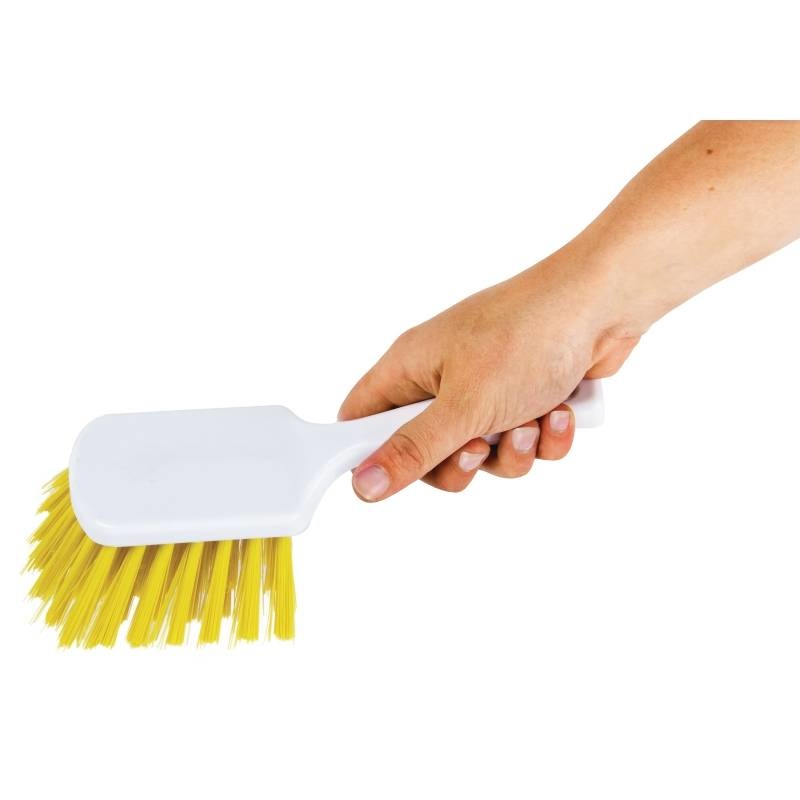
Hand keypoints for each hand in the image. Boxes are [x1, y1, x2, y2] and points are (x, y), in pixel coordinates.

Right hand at [338, 245, 637, 500]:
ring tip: (531, 421)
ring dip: (511, 451)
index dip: (365, 453)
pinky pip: (519, 443)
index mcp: (409, 367)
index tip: (387, 479)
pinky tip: (560, 412)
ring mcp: (484, 387)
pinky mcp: (523, 396)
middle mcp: (441, 377)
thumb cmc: (528, 336)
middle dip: (459, 463)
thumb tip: (363, 485)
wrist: (605, 305)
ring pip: (479, 453)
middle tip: (477, 447)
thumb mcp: (464, 406)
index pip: (360, 418)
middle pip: (424, 451)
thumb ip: (413, 450)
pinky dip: (543, 437)